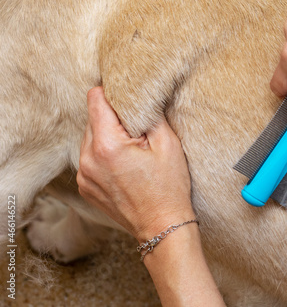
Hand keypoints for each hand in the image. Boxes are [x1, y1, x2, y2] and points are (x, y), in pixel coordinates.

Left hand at [77, 87, 194, 241]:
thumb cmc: (169, 187)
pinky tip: (124, 167)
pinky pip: (89, 158)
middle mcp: (87, 159)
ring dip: (107, 137)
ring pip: (90, 138)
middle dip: (113, 119)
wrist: (163, 227)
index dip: (112, 93)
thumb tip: (138, 95)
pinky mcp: (85, 187)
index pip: (95, 99)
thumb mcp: (168, 143)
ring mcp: (84, 175)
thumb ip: (149, 114)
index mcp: (107, 145)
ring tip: (132, 152)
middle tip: (138, 131)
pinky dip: (103, 155)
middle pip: (92, 119)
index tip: (127, 100)